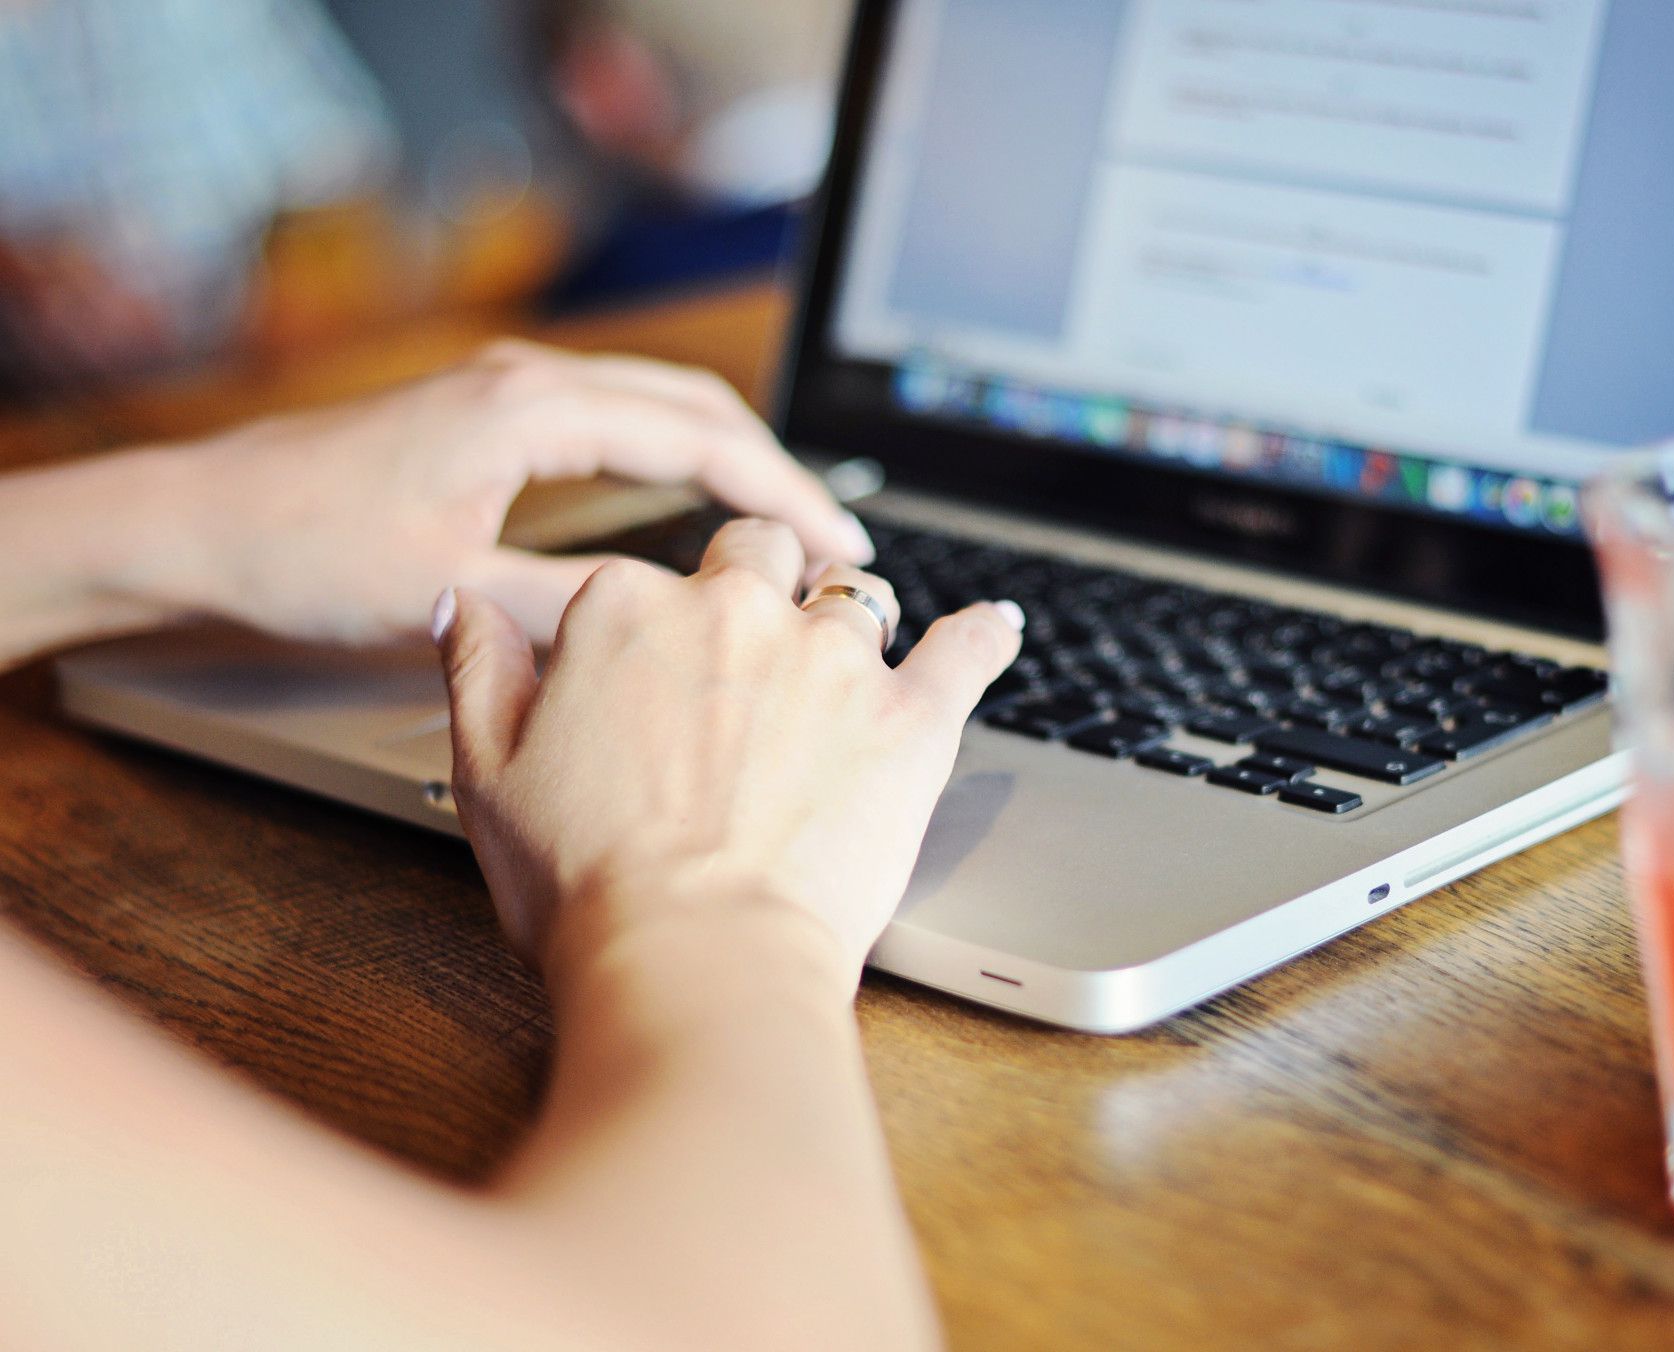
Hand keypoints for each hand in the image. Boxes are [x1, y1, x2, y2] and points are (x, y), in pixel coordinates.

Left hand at [166, 340, 870, 643]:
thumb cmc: (304, 551)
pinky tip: (697, 503)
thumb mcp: (452, 598)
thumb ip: (575, 610)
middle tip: (839, 543)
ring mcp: (509, 391)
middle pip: (699, 407)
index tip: (842, 548)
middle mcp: (529, 383)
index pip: (702, 443)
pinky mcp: (491, 414)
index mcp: (530, 411)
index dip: (786, 498)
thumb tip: (676, 627)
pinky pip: (621, 418)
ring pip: (663, 405)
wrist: (201, 522)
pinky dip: (683, 456)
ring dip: (736, 459)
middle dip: (780, 473)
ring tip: (788, 526)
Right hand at [431, 519, 1023, 996]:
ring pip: (858, 594)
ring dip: (851, 617)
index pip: (647, 578)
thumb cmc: (586, 881)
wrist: (697, 955)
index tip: (656, 669)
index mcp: (628, 608)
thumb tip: (466, 601)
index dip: (654, 624)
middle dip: (761, 580)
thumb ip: (480, 667)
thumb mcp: (486, 770)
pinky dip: (986, 634)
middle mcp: (737, 609)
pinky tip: (998, 625)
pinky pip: (966, 648)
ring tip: (850, 657)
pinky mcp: (910, 716)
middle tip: (756, 640)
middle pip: (761, 552)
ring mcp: (832, 658)